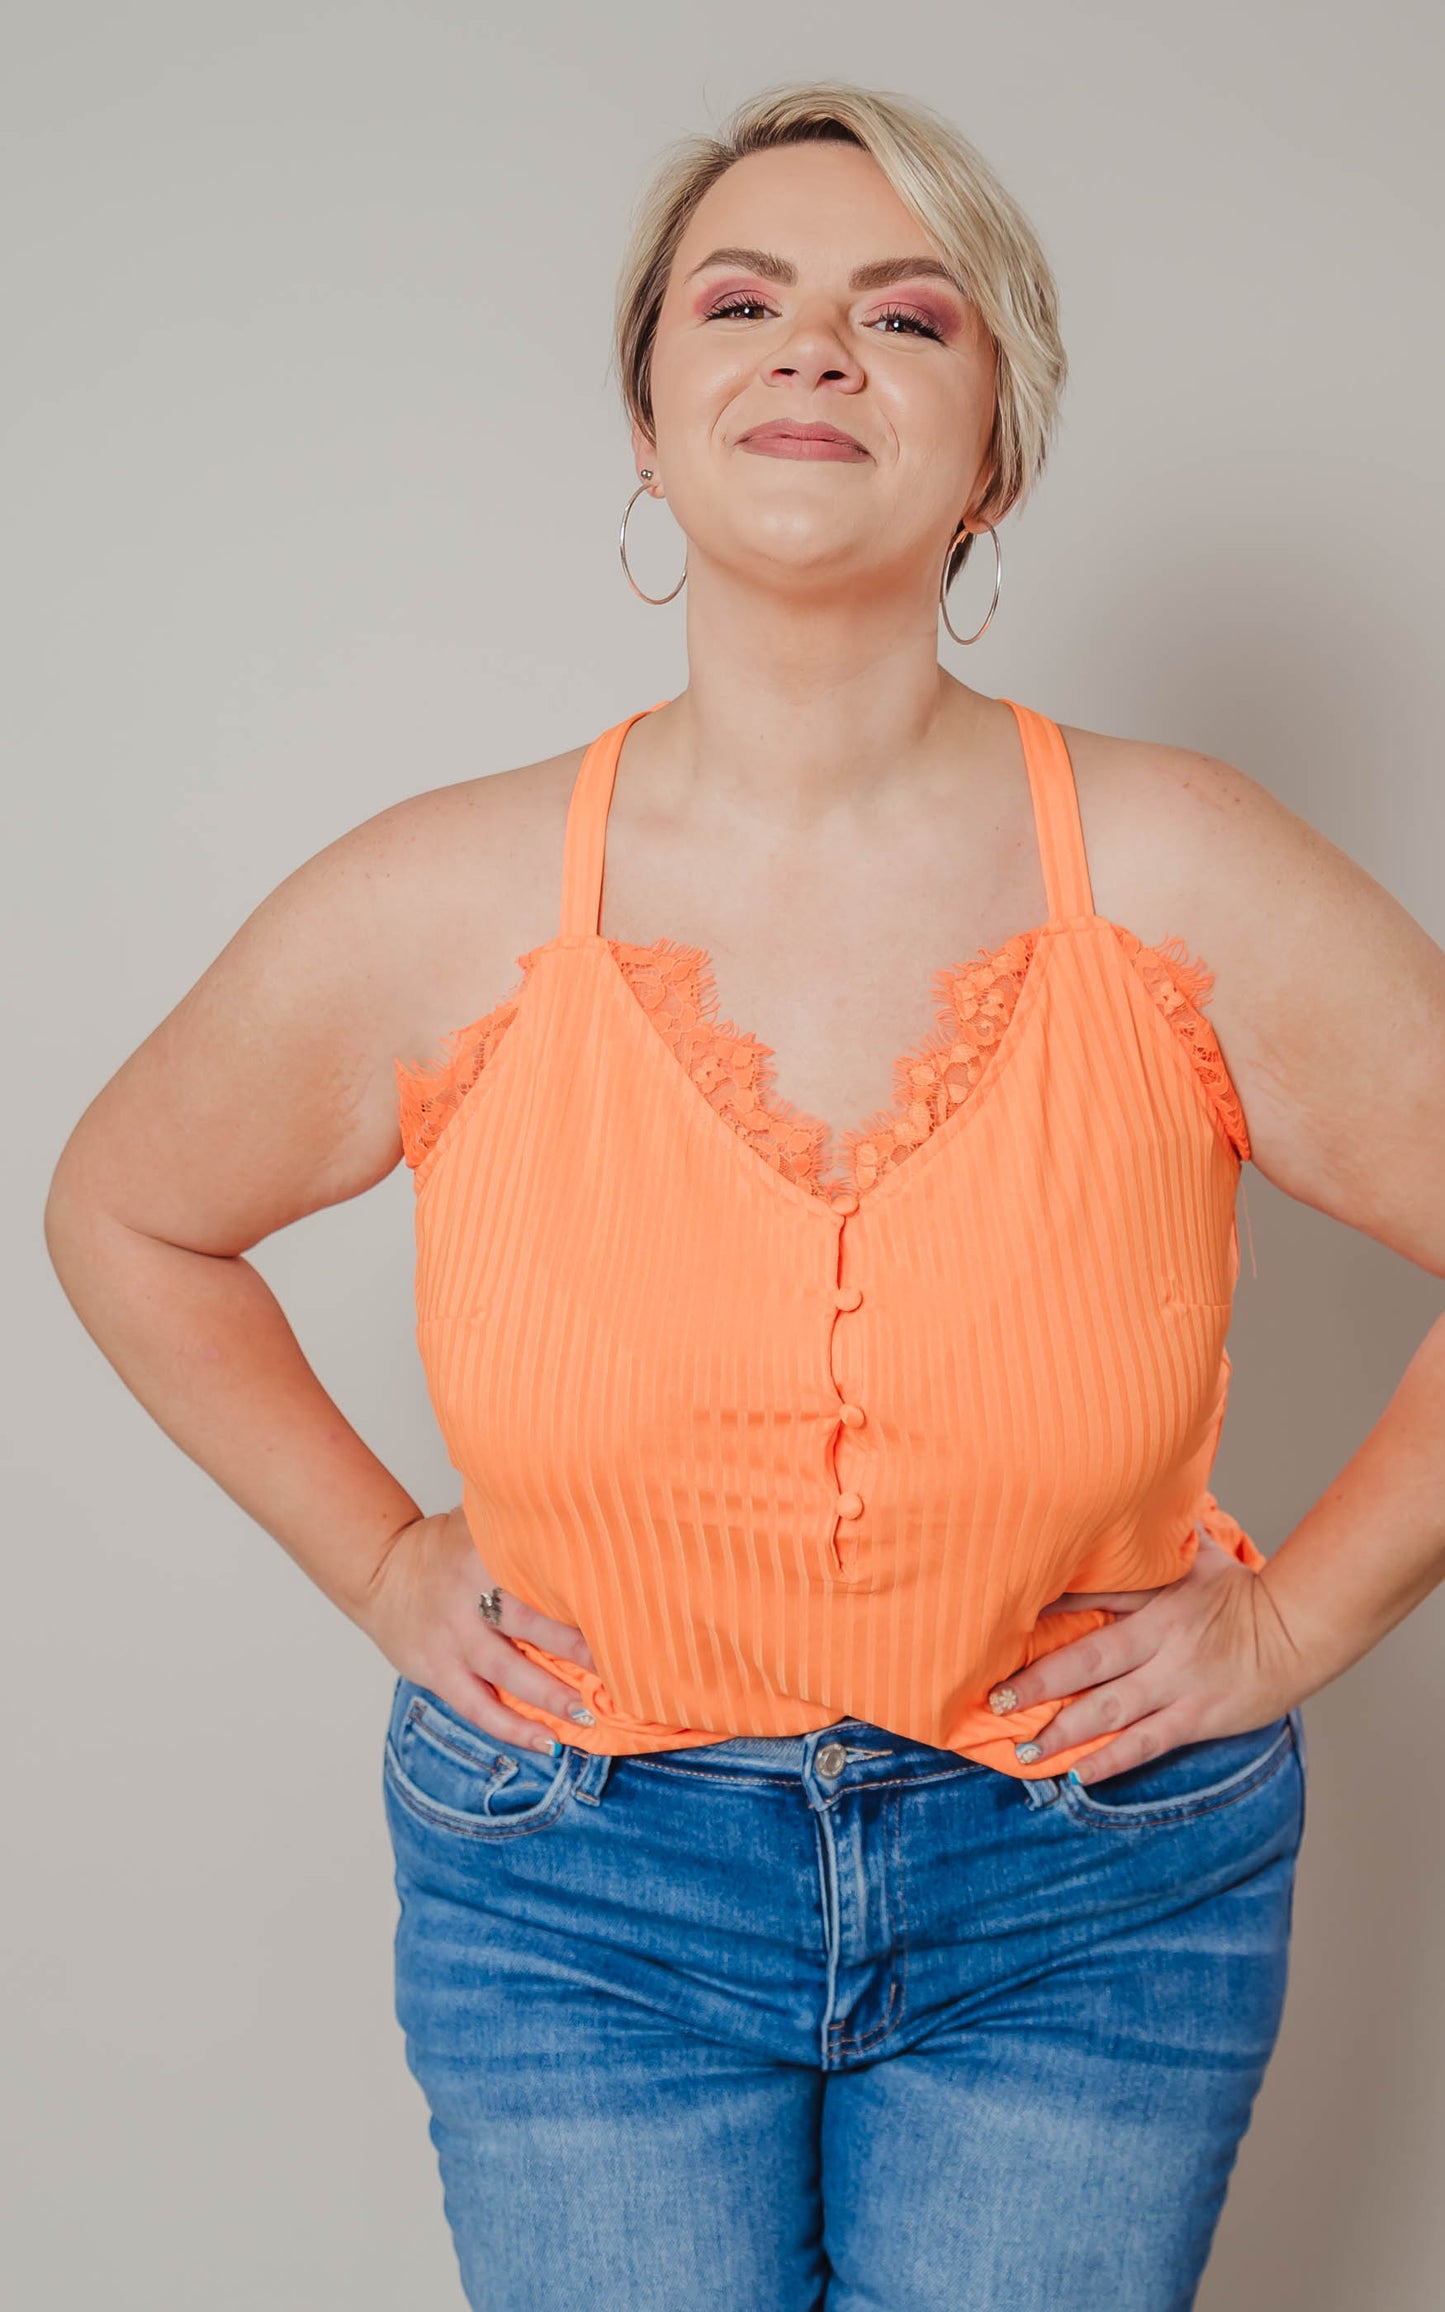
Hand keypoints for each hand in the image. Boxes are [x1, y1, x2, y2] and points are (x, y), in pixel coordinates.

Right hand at [360, 1505, 598, 1753]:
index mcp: (483, 1553)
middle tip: (617, 1666)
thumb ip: (522, 1529)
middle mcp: (467, 1596)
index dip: (579, 1594)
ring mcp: (451, 1638)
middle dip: (575, 1648)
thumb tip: (586, 1530)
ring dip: (550, 1695)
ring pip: (506, 1671)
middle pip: (528, 1623)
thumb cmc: (445, 1548)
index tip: (619, 1612)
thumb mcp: (480, 1524)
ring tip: (587, 1714)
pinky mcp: (437, 1671)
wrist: (379, 1571)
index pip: (539, 1574)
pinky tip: (547, 1742)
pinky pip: (478, 1707)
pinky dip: (513, 1727)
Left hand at [988, 1527, 1301, 1783]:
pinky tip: (1079, 1775)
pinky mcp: (1197, 1716)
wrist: (1298, 1630)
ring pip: (1111, 1708)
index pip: (1094, 1595)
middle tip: (996, 1698)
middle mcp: (1162, 1638)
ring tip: (1025, 1749)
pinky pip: (1147, 1742)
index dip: (1048, 1606)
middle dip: (1039, 1681)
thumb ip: (1161, 1533)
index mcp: (1157, 1594)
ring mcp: (1178, 1681)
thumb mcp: (1200, 1552)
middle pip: (1090, 1659)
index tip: (1003, 1618)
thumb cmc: (1242, 1590)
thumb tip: (1138, 1489)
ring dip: (1065, 1730)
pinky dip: (1112, 1760)